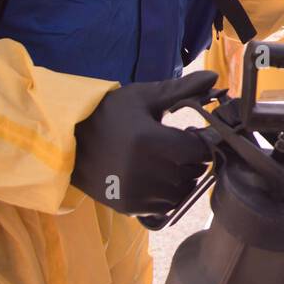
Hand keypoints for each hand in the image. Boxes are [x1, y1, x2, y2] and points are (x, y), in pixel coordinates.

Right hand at [71, 72, 216, 216]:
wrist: (69, 142)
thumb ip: (180, 89)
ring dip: (182, 177)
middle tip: (177, 145)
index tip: (191, 133)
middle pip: (193, 171)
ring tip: (166, 160)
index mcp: (150, 141)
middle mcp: (144, 171)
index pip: (199, 150)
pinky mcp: (130, 207)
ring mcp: (137, 193)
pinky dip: (168, 193)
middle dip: (192, 158)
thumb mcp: (142, 97)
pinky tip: (156, 176)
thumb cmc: (108, 114)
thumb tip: (215, 77)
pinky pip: (166, 206)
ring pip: (182, 191)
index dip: (201, 141)